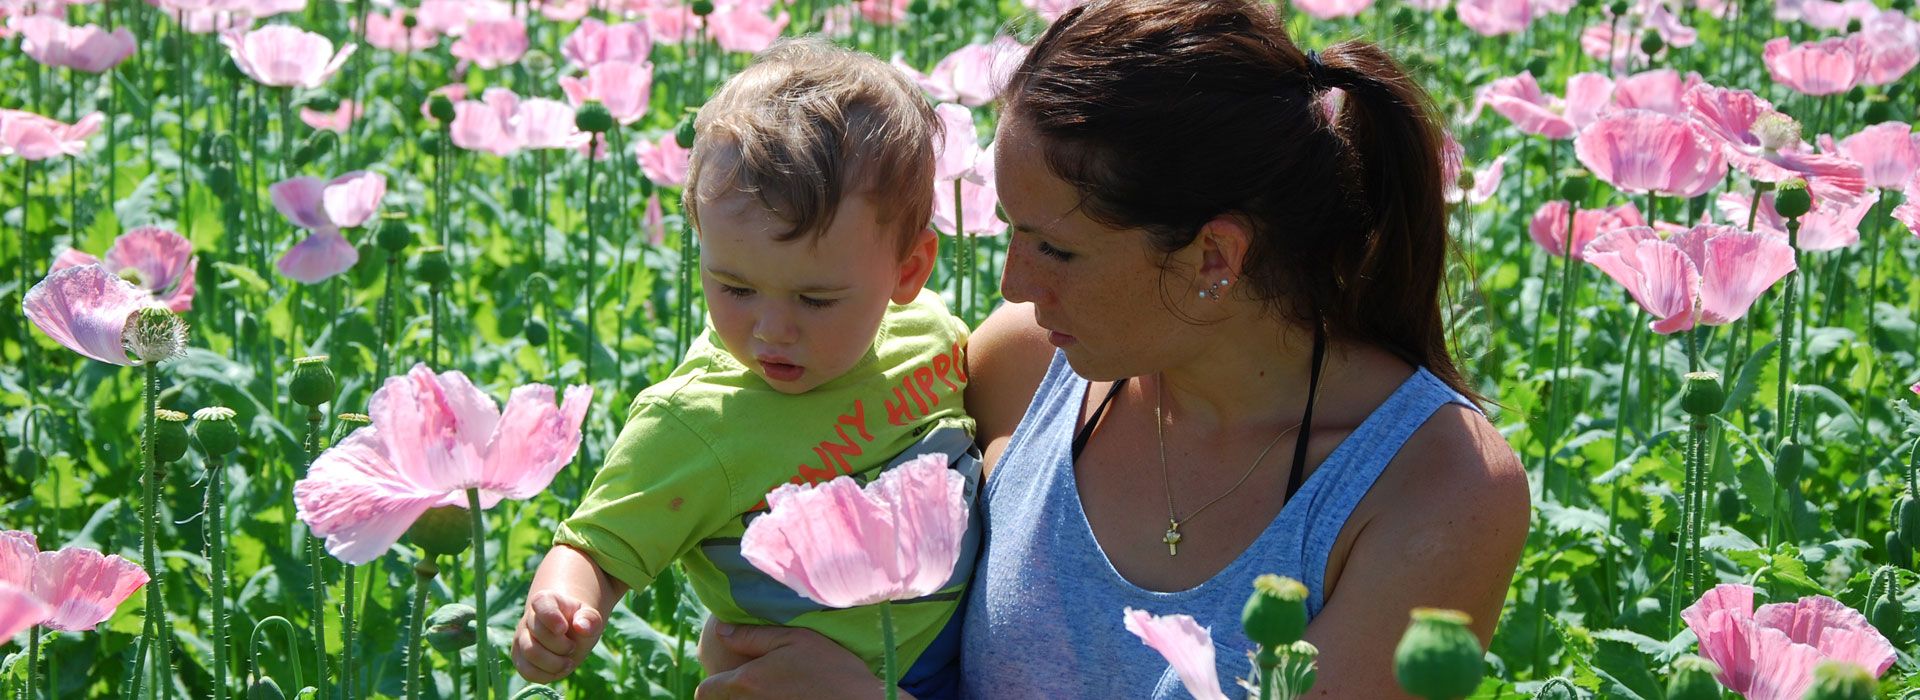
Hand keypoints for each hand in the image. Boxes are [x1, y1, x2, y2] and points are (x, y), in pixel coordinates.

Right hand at [511, 589, 605, 682]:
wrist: (569, 632)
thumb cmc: (579, 622)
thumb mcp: (590, 617)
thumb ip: (590, 619)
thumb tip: (582, 627)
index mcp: (546, 601)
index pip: (541, 604)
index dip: (551, 617)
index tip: (564, 628)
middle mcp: (529, 619)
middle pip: (537, 634)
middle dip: (561, 646)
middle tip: (573, 647)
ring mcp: (521, 639)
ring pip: (530, 653)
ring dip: (554, 663)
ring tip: (568, 662)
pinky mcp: (520, 658)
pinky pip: (526, 671)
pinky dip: (545, 675)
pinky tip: (558, 670)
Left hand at [694, 623, 909, 699]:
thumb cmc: (830, 667)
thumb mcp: (794, 638)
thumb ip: (753, 636)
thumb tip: (721, 631)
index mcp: (747, 682)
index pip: (705, 691)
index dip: (711, 683)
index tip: (725, 675)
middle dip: (725, 694)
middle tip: (747, 682)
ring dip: (744, 699)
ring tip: (767, 689)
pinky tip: (780, 697)